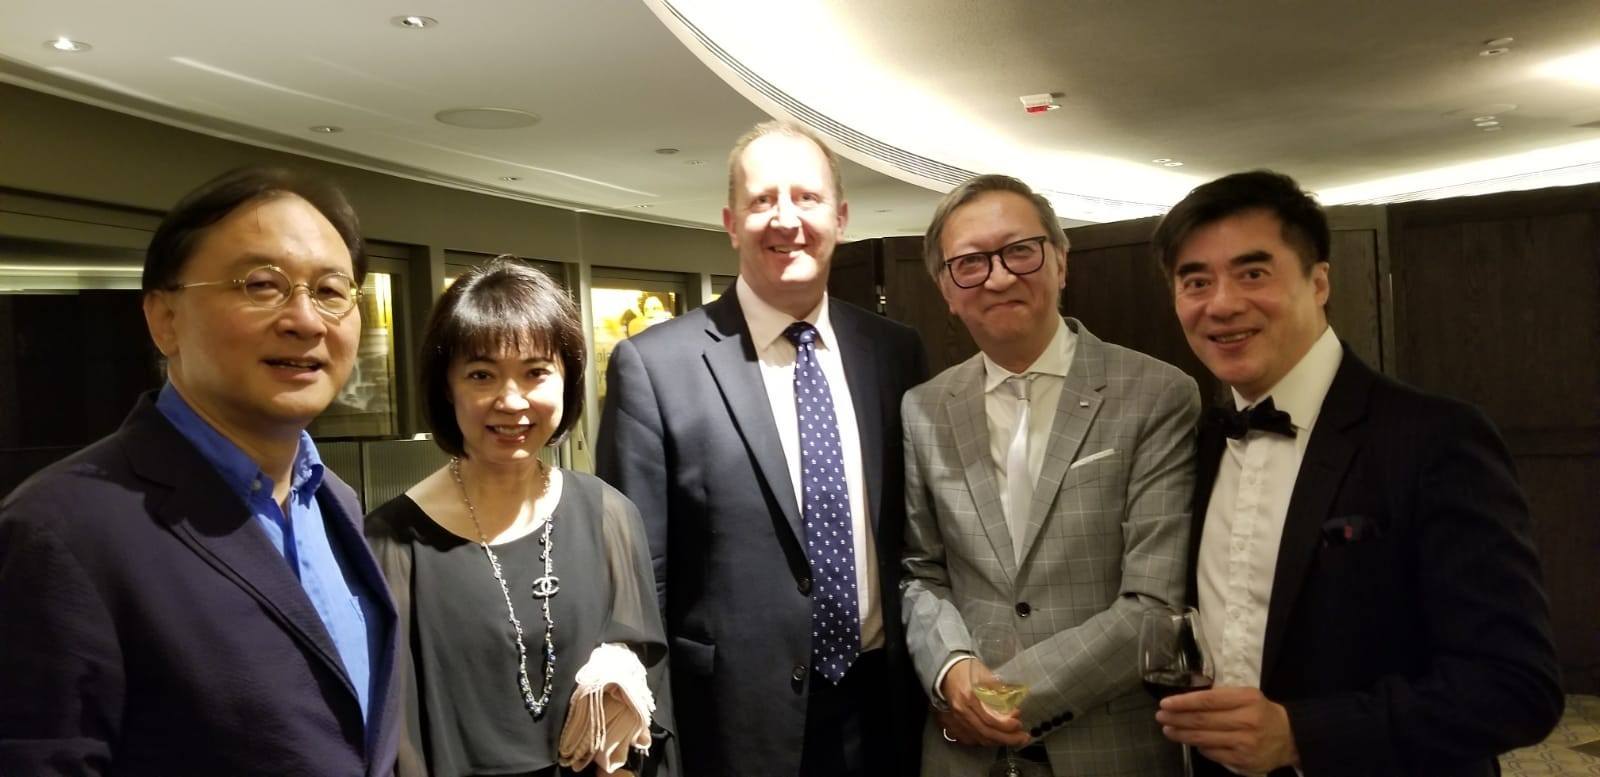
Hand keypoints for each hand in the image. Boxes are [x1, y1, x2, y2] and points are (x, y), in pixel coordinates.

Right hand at [937, 658, 1031, 747]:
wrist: (945, 671)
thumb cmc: (966, 669)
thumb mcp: (985, 674)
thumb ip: (999, 689)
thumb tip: (1014, 706)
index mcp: (969, 698)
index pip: (989, 720)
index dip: (1006, 725)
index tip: (1019, 723)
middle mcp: (962, 712)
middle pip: (986, 733)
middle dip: (1007, 738)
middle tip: (1023, 737)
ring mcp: (957, 720)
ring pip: (980, 738)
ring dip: (999, 741)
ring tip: (1014, 739)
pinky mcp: (955, 724)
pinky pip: (972, 739)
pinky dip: (986, 741)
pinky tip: (997, 739)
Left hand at [1155, 686, 1298, 773]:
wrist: (1290, 738)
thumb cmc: (1262, 712)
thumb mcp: (1247, 696)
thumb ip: (1221, 696)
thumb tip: (1188, 699)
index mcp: (1246, 699)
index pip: (1208, 700)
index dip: (1183, 702)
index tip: (1166, 703)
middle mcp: (1246, 721)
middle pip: (1202, 720)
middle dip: (1177, 718)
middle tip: (1161, 717)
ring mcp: (1244, 743)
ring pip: (1204, 739)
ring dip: (1182, 734)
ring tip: (1168, 730)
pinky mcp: (1243, 761)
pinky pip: (1213, 754)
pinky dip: (1199, 747)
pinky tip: (1190, 742)